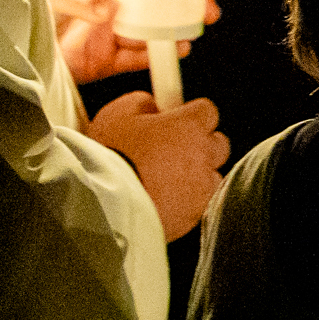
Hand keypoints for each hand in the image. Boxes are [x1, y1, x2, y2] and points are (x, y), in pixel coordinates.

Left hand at [42, 0, 222, 83]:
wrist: (6, 45)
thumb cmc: (30, 4)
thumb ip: (82, 0)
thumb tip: (112, 8)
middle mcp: (111, 6)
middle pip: (156, 2)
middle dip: (184, 3)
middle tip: (209, 8)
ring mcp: (109, 34)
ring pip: (151, 30)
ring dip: (176, 29)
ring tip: (197, 30)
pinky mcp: (104, 61)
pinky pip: (137, 58)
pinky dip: (157, 56)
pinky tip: (177, 51)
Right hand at [88, 92, 229, 240]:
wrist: (101, 207)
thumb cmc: (107, 157)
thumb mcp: (116, 115)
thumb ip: (141, 103)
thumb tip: (152, 105)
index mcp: (189, 126)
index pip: (207, 111)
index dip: (190, 116)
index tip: (176, 121)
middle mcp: (204, 154)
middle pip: (217, 144)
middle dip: (200, 145)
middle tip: (171, 152)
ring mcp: (202, 188)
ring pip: (211, 176)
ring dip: (195, 177)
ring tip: (164, 181)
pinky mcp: (194, 216)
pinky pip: (198, 204)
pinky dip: (186, 202)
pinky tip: (163, 202)